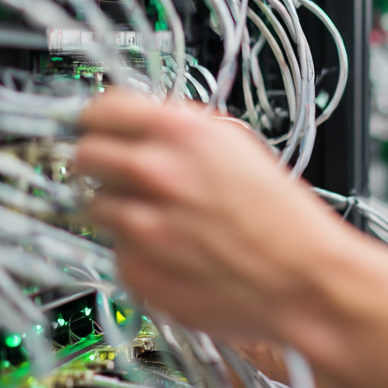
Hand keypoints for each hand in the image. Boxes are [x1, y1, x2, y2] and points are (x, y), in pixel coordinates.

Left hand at [75, 90, 368, 341]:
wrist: (304, 279)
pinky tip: (172, 252)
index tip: (97, 126)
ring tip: (160, 220)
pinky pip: (115, 251)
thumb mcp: (237, 146)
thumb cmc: (283, 218)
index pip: (100, 109)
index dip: (98, 118)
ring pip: (94, 206)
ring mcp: (139, 224)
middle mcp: (153, 173)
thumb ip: (181, 133)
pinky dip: (135, 251)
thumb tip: (141, 127)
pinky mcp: (136, 270)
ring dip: (118, 209)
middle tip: (118, 174)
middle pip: (83, 155)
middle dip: (99, 163)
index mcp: (180, 132)